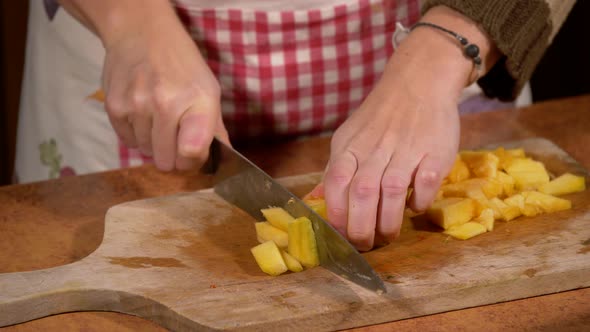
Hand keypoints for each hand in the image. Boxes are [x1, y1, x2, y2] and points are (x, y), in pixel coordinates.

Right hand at [60, 0, 228, 170]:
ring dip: (153, 142)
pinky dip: (135, 134)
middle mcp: (166, 104)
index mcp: (198, 101)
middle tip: (174, 135)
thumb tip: (224, 158)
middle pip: (166, 161)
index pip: (192, 152)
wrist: (141, 33)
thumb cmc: (181, 65)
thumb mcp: (208, 90)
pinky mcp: (114, 107)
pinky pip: (127, 141)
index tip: (192, 154)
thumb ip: (215, 128)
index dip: (193, 161)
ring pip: (146, 152)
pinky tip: (142, 113)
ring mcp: (137, 105)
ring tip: (157, 117)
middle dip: (172, 155)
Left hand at [322, 6, 499, 250]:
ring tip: (387, 236)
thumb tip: (313, 200)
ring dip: (389, 222)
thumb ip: (334, 172)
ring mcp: (406, 149)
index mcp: (350, 147)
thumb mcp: (348, 139)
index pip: (335, 183)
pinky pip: (425, 184)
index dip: (336, 214)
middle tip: (365, 245)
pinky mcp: (434, 152)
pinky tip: (413, 207)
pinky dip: (419, 202)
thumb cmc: (380, 117)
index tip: (341, 236)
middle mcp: (375, 148)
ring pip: (392, 192)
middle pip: (362, 193)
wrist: (417, 82)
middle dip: (361, 227)